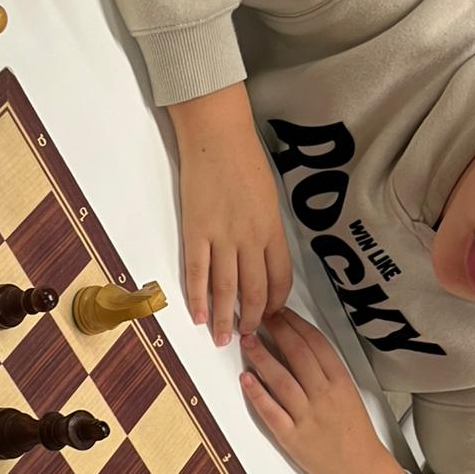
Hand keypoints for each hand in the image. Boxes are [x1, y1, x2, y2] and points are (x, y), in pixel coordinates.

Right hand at [169, 83, 291, 343]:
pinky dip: (198, 297)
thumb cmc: (244, 159)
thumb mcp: (267, 196)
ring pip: (226, 288)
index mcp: (272, 228)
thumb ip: (266, 228)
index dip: (274, 302)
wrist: (217, 135)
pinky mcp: (196, 233)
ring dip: (224, 318)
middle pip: (253, 289)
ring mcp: (222, 237)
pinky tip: (198, 315)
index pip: (279, 277)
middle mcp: (250, 237)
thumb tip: (260, 256)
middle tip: (245, 336)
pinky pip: (197, 273)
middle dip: (250, 318)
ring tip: (221, 338)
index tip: (268, 316)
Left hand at [241, 311, 411, 473]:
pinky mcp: (292, 437)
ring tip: (246, 341)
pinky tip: (245, 379)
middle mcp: (324, 396)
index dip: (296, 324)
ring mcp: (307, 417)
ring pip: (281, 380)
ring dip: (262, 358)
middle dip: (277, 332)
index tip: (281, 312)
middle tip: (260, 317)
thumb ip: (327, 371)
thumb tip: (301, 345)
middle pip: (298, 356)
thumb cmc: (353, 432)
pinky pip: (271, 412)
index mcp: (341, 382)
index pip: (316, 344)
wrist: (360, 469)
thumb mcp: (348, 394)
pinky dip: (257, 395)